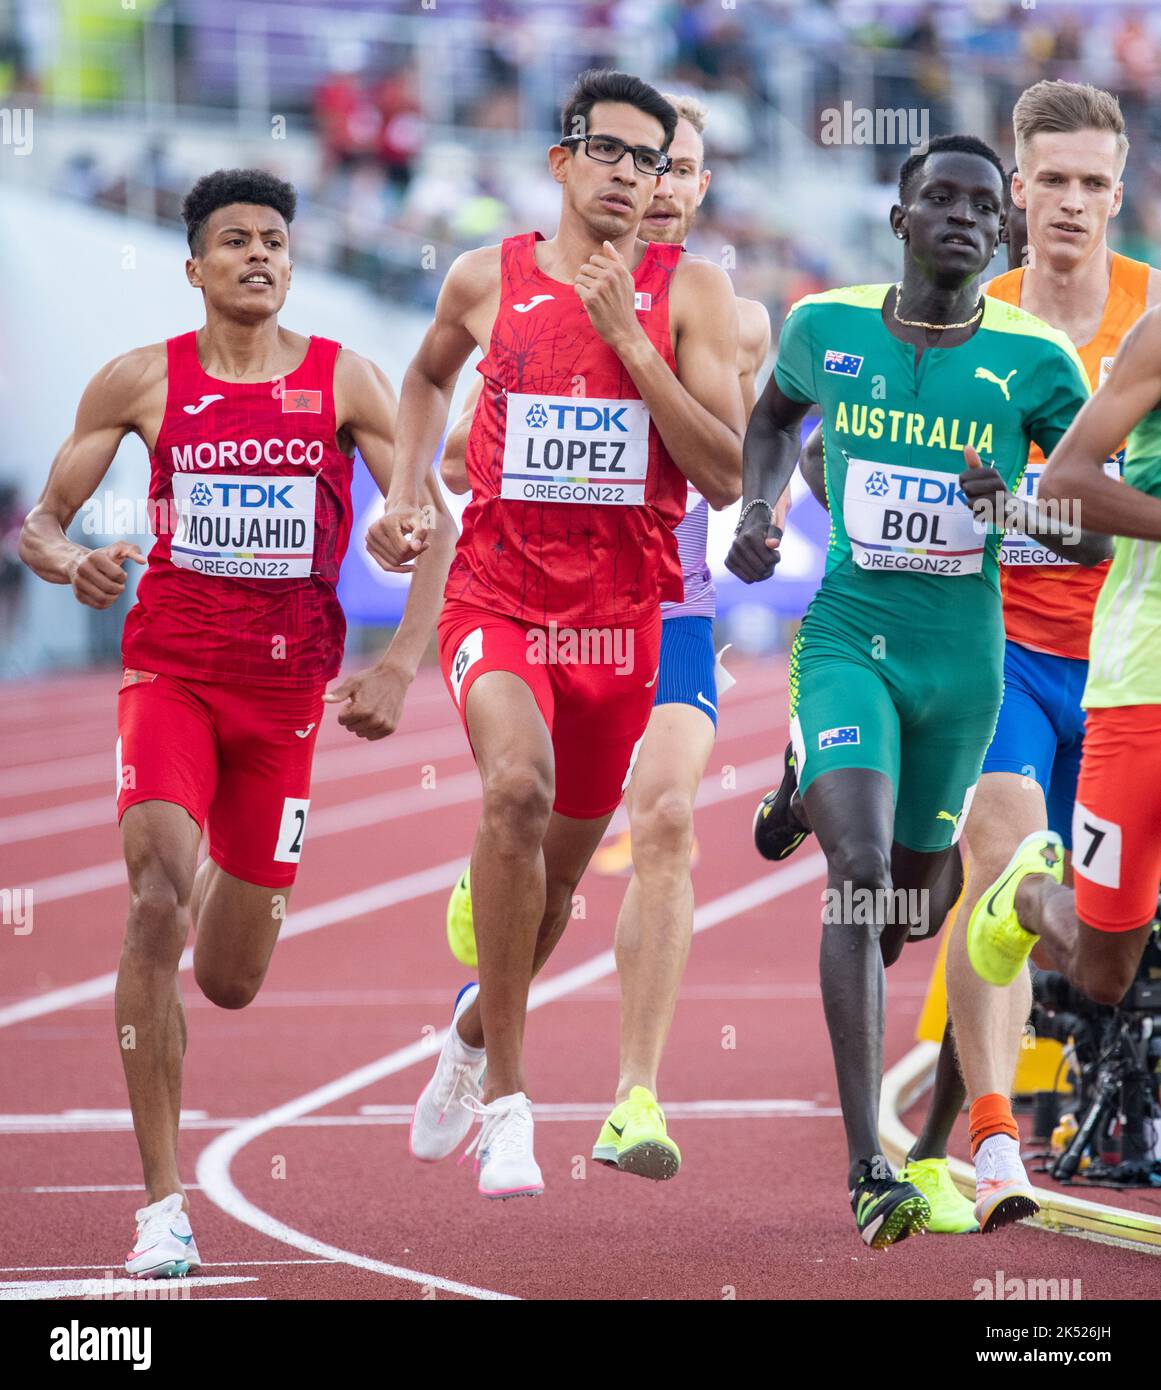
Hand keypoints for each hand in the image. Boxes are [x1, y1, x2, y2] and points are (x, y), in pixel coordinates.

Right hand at [68, 541, 144, 608]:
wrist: (80, 562)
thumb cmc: (105, 556)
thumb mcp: (118, 549)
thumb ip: (133, 551)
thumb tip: (143, 561)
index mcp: (94, 557)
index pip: (117, 574)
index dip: (123, 577)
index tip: (121, 574)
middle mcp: (83, 569)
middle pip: (110, 587)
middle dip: (120, 588)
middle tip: (120, 585)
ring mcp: (78, 583)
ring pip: (103, 598)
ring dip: (114, 597)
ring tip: (115, 591)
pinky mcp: (78, 595)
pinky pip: (98, 605)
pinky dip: (108, 604)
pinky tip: (109, 596)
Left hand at [323, 663, 411, 739]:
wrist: (395, 677)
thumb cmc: (371, 679)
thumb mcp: (352, 683)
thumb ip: (338, 694)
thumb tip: (323, 699)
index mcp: (362, 710)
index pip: (342, 721)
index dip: (345, 710)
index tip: (353, 701)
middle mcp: (374, 720)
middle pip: (351, 728)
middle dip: (353, 718)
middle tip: (363, 704)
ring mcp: (384, 725)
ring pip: (362, 734)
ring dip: (362, 724)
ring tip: (370, 709)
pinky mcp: (391, 728)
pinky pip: (373, 736)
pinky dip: (371, 729)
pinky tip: (376, 716)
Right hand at [365, 498, 431, 572]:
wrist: (399, 511)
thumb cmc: (412, 516)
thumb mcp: (420, 520)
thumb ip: (421, 532)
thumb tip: (416, 547)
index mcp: (384, 524)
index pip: (403, 548)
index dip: (417, 550)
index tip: (427, 544)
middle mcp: (373, 532)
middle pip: (397, 557)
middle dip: (412, 555)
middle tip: (423, 547)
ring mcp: (369, 540)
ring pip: (392, 563)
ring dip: (407, 561)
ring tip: (416, 549)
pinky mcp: (369, 547)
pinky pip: (385, 566)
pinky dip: (399, 568)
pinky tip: (411, 566)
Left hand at [573, 240, 644, 354]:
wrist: (624, 329)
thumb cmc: (624, 305)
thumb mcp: (627, 280)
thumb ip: (617, 260)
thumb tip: (606, 243)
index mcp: (618, 269)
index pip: (594, 259)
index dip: (594, 271)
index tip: (601, 282)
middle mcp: (609, 275)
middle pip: (585, 267)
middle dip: (587, 279)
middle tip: (597, 292)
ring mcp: (599, 287)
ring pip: (579, 277)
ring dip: (583, 287)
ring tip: (594, 297)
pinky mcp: (590, 298)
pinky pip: (577, 288)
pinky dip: (581, 296)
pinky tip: (590, 303)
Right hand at [725, 515, 782, 582]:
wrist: (748, 533)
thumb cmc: (765, 533)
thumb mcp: (774, 529)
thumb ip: (776, 535)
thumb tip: (774, 544)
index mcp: (750, 536)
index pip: (769, 560)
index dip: (776, 558)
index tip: (775, 552)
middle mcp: (738, 544)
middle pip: (762, 569)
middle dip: (769, 567)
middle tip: (769, 560)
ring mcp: (731, 553)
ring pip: (755, 577)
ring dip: (763, 573)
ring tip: (763, 563)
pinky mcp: (728, 562)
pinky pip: (748, 580)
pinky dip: (755, 577)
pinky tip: (755, 568)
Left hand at [959, 444, 1007, 530]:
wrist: (1020, 513)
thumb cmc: (997, 494)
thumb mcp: (987, 479)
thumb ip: (975, 465)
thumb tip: (967, 446)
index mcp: (994, 474)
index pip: (965, 477)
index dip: (964, 482)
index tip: (968, 485)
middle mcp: (1000, 485)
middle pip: (968, 490)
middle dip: (968, 495)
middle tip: (977, 497)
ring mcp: (1003, 501)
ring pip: (973, 504)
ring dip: (974, 507)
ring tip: (981, 506)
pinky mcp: (1004, 516)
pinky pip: (981, 516)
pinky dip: (979, 517)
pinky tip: (985, 514)